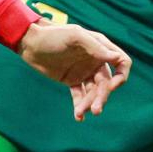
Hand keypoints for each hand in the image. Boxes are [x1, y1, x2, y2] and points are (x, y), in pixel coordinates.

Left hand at [16, 20, 131, 119]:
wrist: (30, 43)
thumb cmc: (53, 35)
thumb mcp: (74, 36)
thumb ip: (95, 47)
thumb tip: (116, 57)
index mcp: (100, 47)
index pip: (121, 62)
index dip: (121, 76)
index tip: (112, 87)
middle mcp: (95, 61)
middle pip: (107, 83)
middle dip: (102, 97)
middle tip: (95, 110)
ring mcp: (85, 72)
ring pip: (93, 92)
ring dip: (90, 103)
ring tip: (81, 113)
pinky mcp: (72, 81)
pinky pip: (80, 95)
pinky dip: (80, 105)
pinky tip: (78, 116)